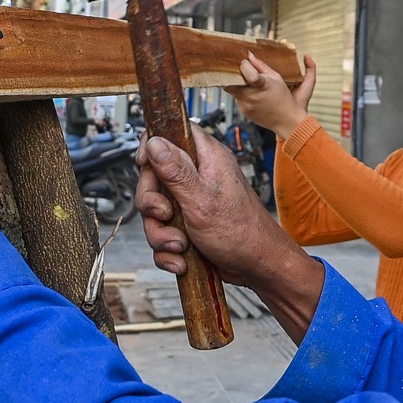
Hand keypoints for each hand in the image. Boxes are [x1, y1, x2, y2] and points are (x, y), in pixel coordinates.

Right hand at [136, 131, 324, 340]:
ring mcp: (192, 202)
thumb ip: (176, 171)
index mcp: (207, 159)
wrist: (257, 268)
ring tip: (180, 244)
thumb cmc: (242, 233)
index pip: (172, 134)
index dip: (153, 146)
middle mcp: (198, 177)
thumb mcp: (202, 199)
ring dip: (161, 232)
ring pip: (156, 210)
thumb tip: (155, 142)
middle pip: (154, 177)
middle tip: (166, 215)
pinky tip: (181, 257)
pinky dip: (168, 249)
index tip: (144, 164)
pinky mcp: (188, 225)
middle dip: (153, 203)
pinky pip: (164, 232)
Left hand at [226, 53, 315, 137]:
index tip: (245, 62)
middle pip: (231, 82)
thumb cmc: (284, 99)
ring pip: (233, 91)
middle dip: (233, 75)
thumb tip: (250, 56)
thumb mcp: (276, 78)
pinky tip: (252, 94)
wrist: (287, 121)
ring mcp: (246, 106)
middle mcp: (251, 97)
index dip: (243, 65)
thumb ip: (261, 66)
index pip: (246, 72)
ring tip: (249, 83)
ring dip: (238, 85)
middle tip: (239, 71)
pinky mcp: (244, 112)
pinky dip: (242, 94)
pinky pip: (238, 99)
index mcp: (261, 86)